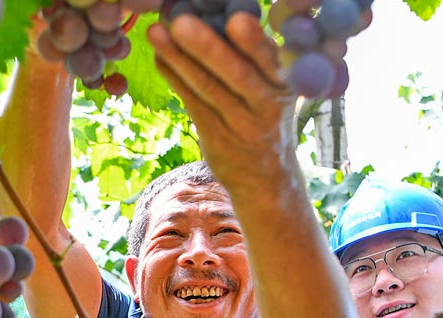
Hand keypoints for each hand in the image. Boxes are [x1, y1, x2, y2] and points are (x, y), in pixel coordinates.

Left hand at [147, 14, 296, 193]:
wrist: (268, 177)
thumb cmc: (267, 116)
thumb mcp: (275, 89)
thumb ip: (257, 59)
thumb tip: (218, 14)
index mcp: (286, 85)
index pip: (271, 61)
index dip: (255, 42)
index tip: (237, 19)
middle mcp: (268, 106)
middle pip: (238, 75)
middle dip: (208, 47)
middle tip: (182, 22)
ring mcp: (243, 125)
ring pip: (209, 89)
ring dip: (180, 59)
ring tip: (157, 33)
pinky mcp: (218, 138)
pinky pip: (193, 104)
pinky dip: (174, 78)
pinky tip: (159, 57)